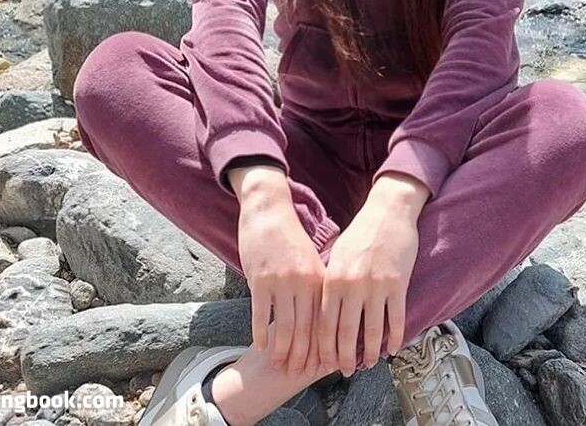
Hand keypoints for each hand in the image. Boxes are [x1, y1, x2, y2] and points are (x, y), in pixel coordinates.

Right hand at [235, 179, 328, 376]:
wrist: (269, 210)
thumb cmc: (290, 238)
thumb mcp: (311, 260)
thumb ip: (317, 286)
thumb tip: (324, 317)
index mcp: (320, 278)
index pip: (324, 321)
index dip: (323, 346)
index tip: (322, 366)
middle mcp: (304, 281)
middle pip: (306, 328)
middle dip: (303, 356)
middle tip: (298, 375)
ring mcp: (282, 281)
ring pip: (284, 326)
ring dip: (282, 350)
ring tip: (279, 366)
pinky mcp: (260, 279)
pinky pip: (261, 313)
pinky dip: (261, 332)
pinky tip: (261, 346)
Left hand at [318, 197, 419, 374]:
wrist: (388, 211)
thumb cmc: (362, 232)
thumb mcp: (338, 255)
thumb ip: (331, 282)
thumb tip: (323, 311)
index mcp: (333, 279)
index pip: (324, 323)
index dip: (324, 347)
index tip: (324, 363)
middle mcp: (352, 285)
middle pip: (346, 333)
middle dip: (345, 357)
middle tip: (346, 372)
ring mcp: (376, 286)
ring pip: (372, 331)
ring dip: (370, 352)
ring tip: (369, 364)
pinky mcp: (398, 284)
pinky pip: (396, 319)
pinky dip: (395, 338)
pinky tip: (393, 349)